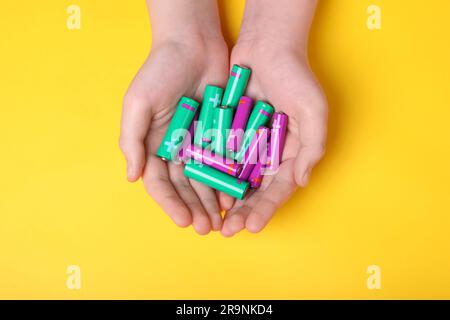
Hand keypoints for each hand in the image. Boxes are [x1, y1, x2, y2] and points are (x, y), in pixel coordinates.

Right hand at [120, 35, 231, 234]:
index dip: (170, 204)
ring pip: (205, 179)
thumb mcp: (138, 104)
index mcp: (152, 145)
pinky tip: (237, 196)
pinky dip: (229, 179)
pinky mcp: (218, 133)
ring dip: (212, 201)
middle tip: (208, 228)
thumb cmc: (160, 71)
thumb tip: (131, 177)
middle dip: (195, 208)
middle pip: (184, 187)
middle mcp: (174, 148)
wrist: (193, 44)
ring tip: (223, 220)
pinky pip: (224, 161)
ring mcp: (197, 142)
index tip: (184, 221)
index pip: (160, 183)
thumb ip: (132, 141)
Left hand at [221, 39, 327, 236]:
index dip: (266, 209)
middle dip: (243, 212)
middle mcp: (268, 154)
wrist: (268, 46)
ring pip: (234, 179)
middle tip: (229, 230)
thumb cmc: (296, 77)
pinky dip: (212, 174)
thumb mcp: (314, 112)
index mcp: (291, 154)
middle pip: (255, 190)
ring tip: (214, 219)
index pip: (278, 189)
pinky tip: (202, 191)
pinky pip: (220, 156)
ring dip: (225, 200)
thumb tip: (300, 182)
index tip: (254, 226)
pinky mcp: (228, 132)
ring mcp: (247, 144)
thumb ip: (312, 148)